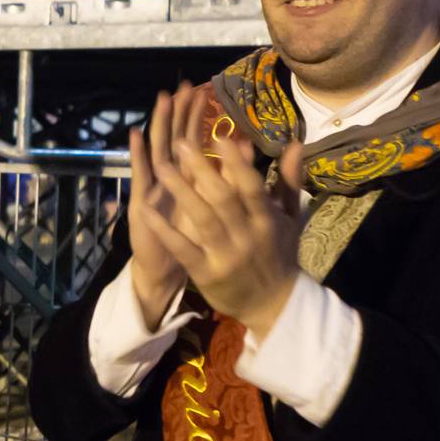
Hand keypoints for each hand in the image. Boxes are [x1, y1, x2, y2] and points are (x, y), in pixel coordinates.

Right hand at [123, 82, 209, 327]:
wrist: (165, 270)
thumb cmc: (192, 242)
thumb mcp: (212, 209)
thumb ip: (226, 180)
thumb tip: (247, 148)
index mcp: (188, 179)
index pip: (194, 141)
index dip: (196, 118)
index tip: (202, 91)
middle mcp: (170, 179)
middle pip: (176, 139)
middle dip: (180, 113)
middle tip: (184, 86)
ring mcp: (154, 188)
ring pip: (158, 151)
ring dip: (159, 125)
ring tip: (163, 99)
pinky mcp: (142, 202)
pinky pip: (140, 176)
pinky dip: (136, 154)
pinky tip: (134, 134)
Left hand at [140, 118, 306, 337]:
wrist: (274, 304)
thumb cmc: (280, 254)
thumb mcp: (290, 217)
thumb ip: (289, 180)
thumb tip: (294, 142)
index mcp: (267, 219)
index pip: (251, 186)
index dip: (236, 162)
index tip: (219, 137)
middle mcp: (247, 235)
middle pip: (223, 198)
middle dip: (202, 169)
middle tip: (180, 142)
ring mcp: (225, 255)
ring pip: (202, 219)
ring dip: (181, 191)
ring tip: (160, 166)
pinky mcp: (205, 273)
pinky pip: (183, 248)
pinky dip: (165, 230)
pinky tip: (145, 211)